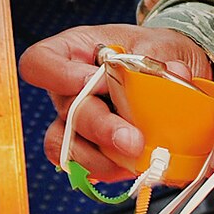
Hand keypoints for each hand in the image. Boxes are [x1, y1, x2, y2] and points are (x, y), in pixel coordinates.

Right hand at [17, 23, 213, 182]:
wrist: (169, 74)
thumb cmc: (154, 51)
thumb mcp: (158, 43)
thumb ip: (160, 59)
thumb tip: (173, 74)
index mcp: (74, 53)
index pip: (40, 63)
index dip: (60, 76)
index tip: (95, 81)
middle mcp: (67, 90)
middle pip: (66, 112)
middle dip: (101, 127)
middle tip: (133, 139)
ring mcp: (76, 124)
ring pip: (68, 148)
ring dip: (102, 159)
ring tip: (137, 159)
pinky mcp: (93, 150)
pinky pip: (87, 169)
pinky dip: (112, 170)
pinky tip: (135, 166)